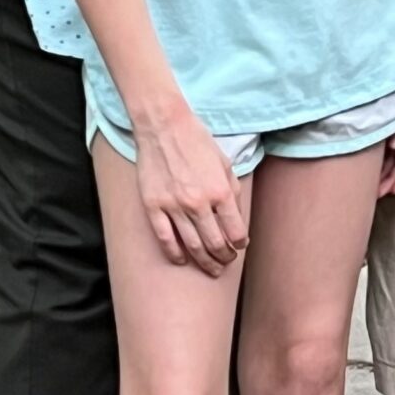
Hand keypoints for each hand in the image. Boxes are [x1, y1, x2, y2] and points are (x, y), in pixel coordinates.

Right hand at [132, 104, 246, 274]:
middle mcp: (198, 203)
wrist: (164, 126)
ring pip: (192, 246)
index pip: (235, 230)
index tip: (240, 245)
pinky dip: (175, 254)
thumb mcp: (224, 162)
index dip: (240, 243)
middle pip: (215, 243)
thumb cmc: (197, 141)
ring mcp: (174, 206)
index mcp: (220, 191)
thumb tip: (236, 217)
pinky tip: (182, 260)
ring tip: (211, 268)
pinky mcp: (154, 206)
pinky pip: (165, 238)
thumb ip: (232, 191)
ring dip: (204, 261)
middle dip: (224, 257)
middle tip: (227, 262)